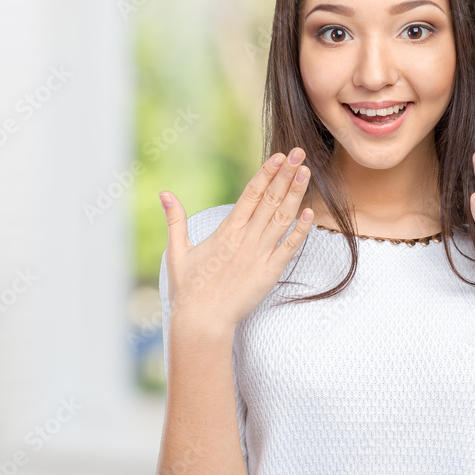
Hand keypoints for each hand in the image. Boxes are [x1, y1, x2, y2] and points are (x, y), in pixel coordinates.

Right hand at [158, 147, 313, 338]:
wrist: (202, 322)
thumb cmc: (188, 289)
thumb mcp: (177, 251)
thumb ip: (175, 220)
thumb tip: (164, 194)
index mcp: (226, 230)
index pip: (250, 194)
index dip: (266, 173)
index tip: (279, 156)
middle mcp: (245, 238)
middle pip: (270, 200)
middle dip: (286, 174)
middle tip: (300, 152)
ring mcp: (259, 255)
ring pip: (282, 218)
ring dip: (296, 194)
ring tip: (307, 172)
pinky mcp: (269, 273)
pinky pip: (289, 248)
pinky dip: (300, 230)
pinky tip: (309, 213)